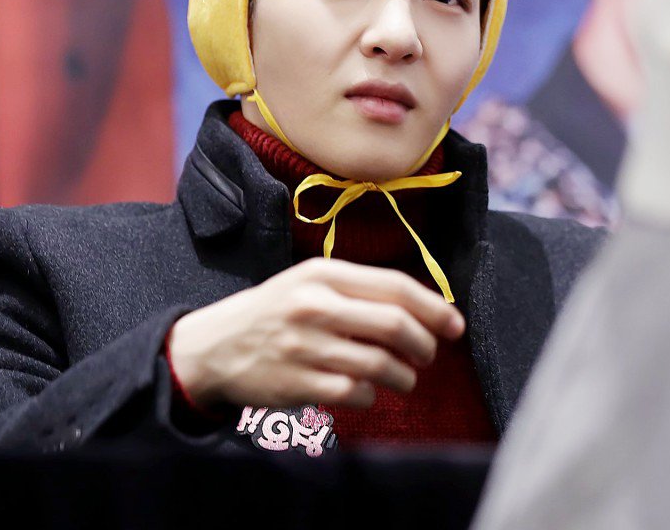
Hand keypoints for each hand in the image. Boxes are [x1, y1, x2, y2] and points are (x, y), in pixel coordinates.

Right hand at [167, 257, 465, 409]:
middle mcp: (315, 306)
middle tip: (428, 354)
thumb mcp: (309, 283)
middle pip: (396, 325)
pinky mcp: (298, 384)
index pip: (394, 286)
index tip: (454, 325)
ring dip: (404, 376)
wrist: (215, 345)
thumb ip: (359, 290)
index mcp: (323, 274)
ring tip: (403, 377)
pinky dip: (372, 395)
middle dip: (425, 344)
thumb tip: (424, 309)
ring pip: (381, 365)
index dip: (434, 307)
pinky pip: (357, 394)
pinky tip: (367, 390)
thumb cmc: (275, 311)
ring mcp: (306, 347)